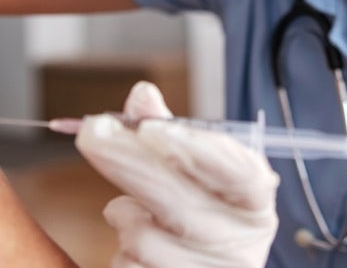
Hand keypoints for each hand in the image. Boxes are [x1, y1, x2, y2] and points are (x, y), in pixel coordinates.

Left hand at [76, 82, 279, 267]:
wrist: (206, 267)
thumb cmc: (203, 214)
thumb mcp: (198, 171)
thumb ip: (170, 131)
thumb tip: (142, 95)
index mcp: (254, 201)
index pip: (238, 174)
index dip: (197, 150)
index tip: (150, 128)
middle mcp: (240, 241)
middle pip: (179, 201)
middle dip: (128, 161)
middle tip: (93, 131)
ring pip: (144, 236)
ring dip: (122, 212)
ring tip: (130, 208)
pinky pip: (128, 265)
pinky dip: (120, 249)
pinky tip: (134, 245)